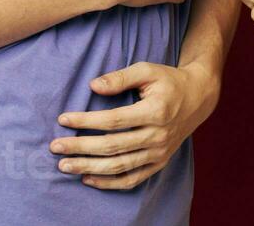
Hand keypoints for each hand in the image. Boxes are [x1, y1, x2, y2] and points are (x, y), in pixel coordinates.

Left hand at [50, 61, 218, 189]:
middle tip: (55, 147)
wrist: (198, 97)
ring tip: (64, 165)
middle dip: (80, 148)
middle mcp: (158, 135)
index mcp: (155, 111)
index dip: (86, 121)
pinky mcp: (159, 162)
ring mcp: (159, 152)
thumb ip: (119, 78)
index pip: (113, 120)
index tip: (63, 119)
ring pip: (119, 166)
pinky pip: (132, 179)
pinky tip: (88, 179)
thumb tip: (93, 86)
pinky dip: (109, 183)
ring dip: (89, 168)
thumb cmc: (168, 80)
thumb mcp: (146, 70)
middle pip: (112, 146)